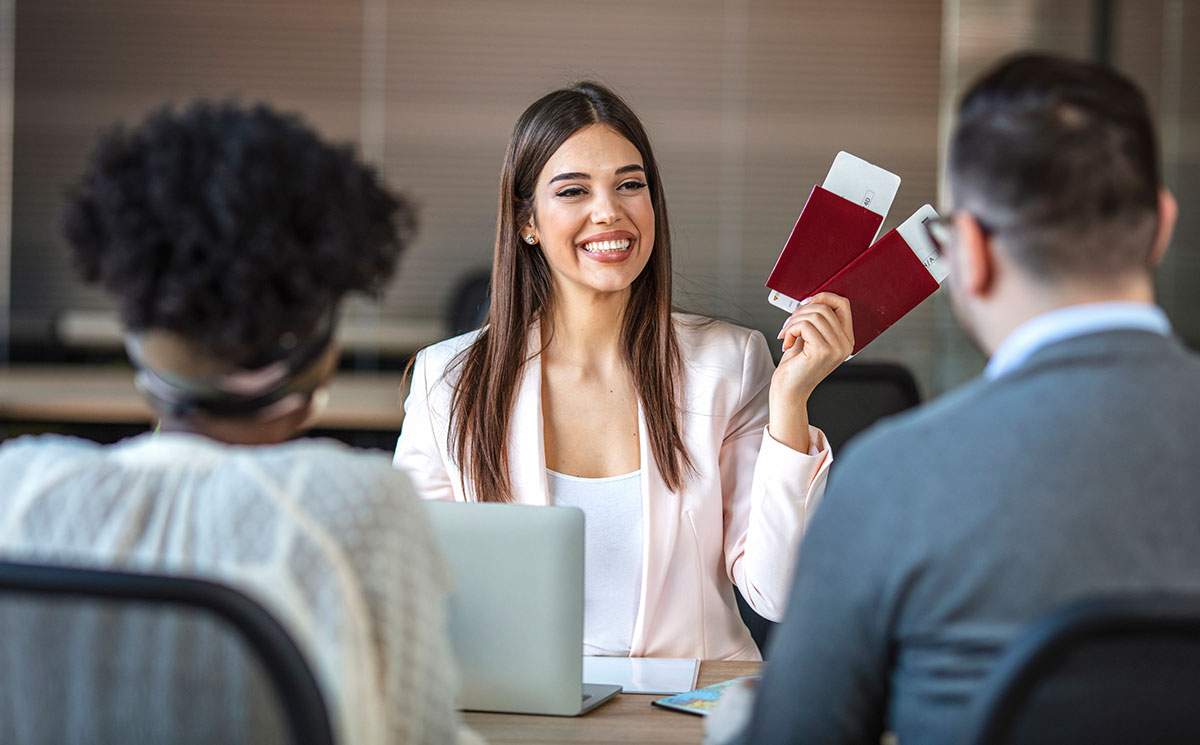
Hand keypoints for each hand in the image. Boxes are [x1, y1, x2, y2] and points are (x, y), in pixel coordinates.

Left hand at [767, 293, 853, 450]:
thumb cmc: (796, 365)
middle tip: (789, 325)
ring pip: (813, 315)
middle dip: (800, 311)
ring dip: (793, 322)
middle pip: (824, 307)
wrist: (789, 391)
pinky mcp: (823, 351)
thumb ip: (815, 320)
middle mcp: (845, 344)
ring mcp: (836, 348)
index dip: (823, 297)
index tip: (805, 303)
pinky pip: (804, 325)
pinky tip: (787, 342)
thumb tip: (812, 299)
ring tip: (786, 335)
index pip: (843, 304)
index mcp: (845, 339)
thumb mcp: (809, 337)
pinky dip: (790, 330)